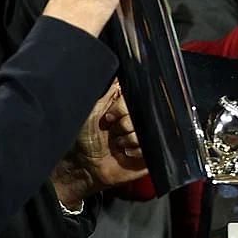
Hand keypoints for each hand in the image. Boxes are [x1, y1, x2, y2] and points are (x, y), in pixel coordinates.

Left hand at [54, 83, 147, 206]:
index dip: (123, 107)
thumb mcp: (92, 108)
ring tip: (118, 144)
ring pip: (148, 131)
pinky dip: (135, 151)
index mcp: (127, 105)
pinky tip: (126, 153)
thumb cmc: (85, 138)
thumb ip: (108, 90)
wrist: (86, 166)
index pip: (138, 96)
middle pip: (146, 112)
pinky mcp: (151, 152)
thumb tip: (120, 72)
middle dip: (125, 124)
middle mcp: (139, 118)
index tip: (109, 116)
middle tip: (113, 131)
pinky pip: (150, 147)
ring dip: (129, 140)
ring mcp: (147, 136)